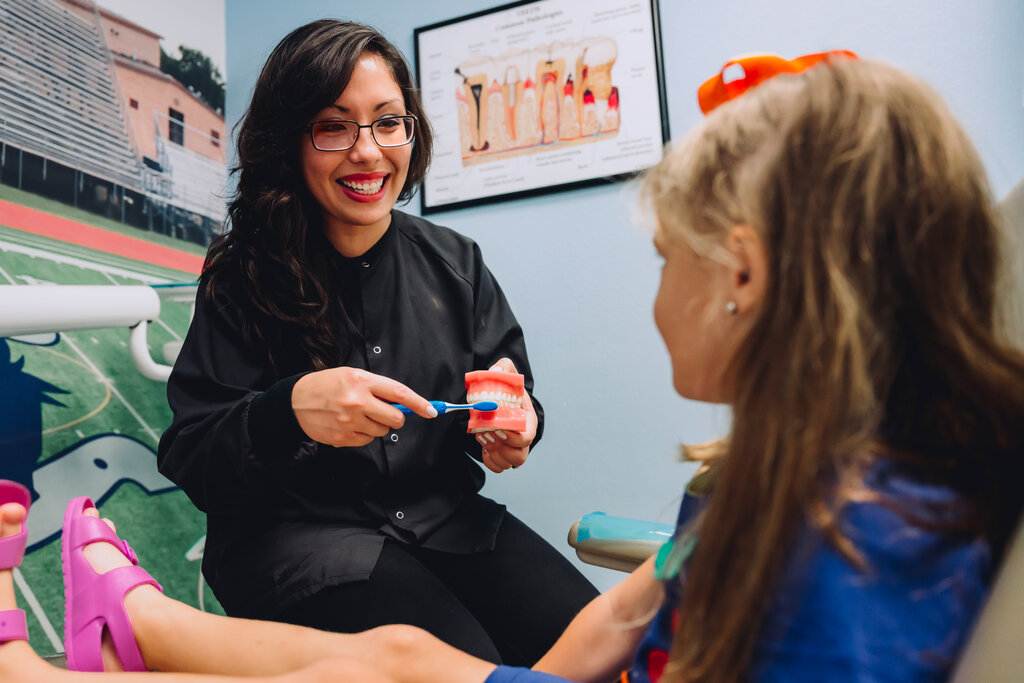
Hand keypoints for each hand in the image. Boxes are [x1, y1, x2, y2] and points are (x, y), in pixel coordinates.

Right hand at [292, 367, 434, 446]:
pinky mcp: (342, 437)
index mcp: (361, 381)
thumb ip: (378, 388)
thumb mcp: (352, 376)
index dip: (418, 403)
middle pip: (395, 418)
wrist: (295, 400)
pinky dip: (362, 435)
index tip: (431, 410)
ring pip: (381, 432)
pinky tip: (348, 424)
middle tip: (384, 412)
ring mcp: (349, 421)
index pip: (398, 393)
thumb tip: (404, 404)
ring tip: (358, 415)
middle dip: (395, 418)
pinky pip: (366, 441)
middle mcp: (356, 401)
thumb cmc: (328, 385)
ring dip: (376, 426)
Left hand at [476, 358, 538, 472]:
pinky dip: (490, 460)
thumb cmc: (505, 388)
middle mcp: (524, 438)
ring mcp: (514, 448)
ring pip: (509, 463)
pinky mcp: (502, 454)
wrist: (499, 400)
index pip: (527, 437)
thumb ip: (504, 368)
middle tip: (486, 432)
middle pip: (519, 455)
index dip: (512, 436)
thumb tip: (495, 371)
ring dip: (494, 453)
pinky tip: (484, 446)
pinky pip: (498, 467)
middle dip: (500, 446)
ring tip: (483, 437)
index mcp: (528, 420)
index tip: (497, 427)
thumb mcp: (506, 373)